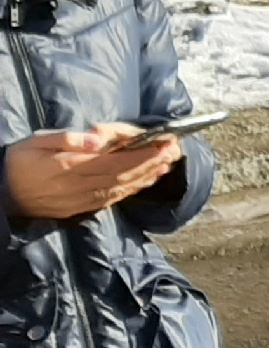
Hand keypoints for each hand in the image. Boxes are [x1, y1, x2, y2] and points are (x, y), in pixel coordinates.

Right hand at [3, 127, 181, 221]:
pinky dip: (131, 190)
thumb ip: (68, 139)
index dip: (143, 154)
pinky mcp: (78, 208)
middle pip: (123, 176)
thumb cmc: (19, 160)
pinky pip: (110, 200)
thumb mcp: (37, 141)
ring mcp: (79, 200)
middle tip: (174, 152)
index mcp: (70, 167)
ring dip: (146, 177)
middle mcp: (78, 186)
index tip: (164, 144)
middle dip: (151, 164)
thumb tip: (99, 138)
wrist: (1, 192)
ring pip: (120, 189)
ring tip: (167, 165)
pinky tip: (144, 181)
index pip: (116, 161)